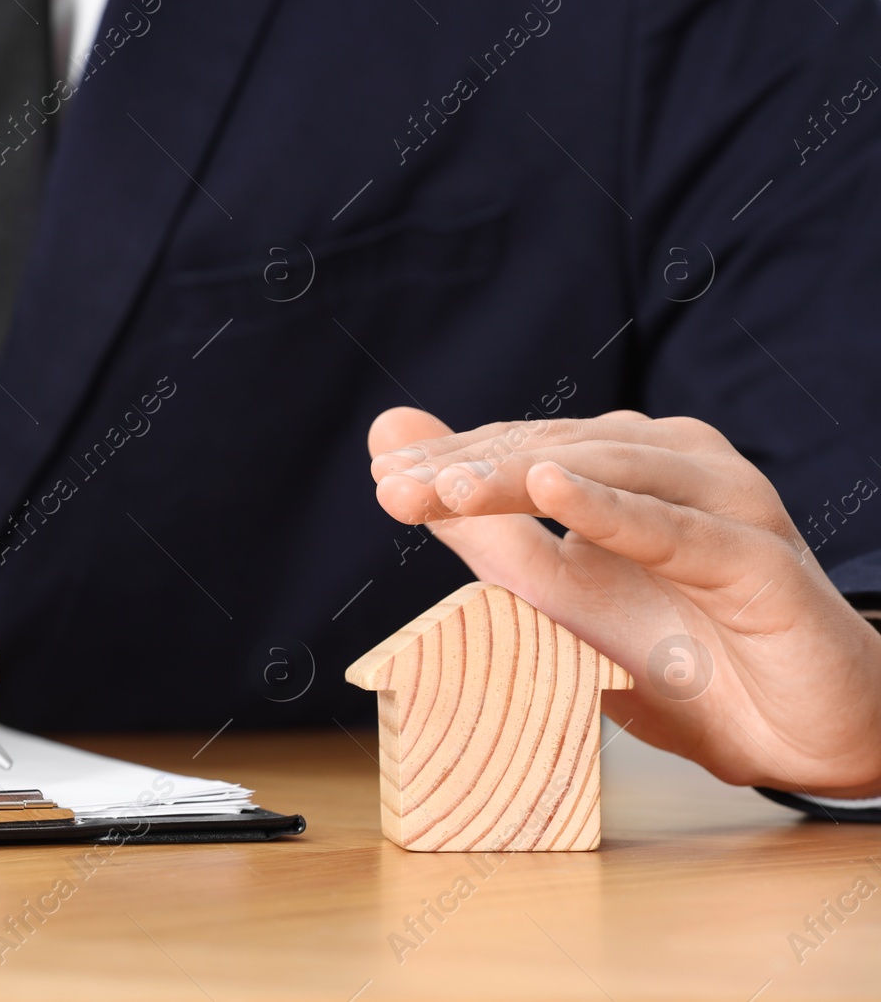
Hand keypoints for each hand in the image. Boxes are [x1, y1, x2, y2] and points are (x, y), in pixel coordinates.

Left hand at [368, 407, 880, 798]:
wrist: (797, 735)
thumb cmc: (678, 658)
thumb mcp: (556, 598)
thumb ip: (478, 526)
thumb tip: (390, 444)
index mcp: (627, 466)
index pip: (523, 449)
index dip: (452, 464)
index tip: (383, 482)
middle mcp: (676, 467)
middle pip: (557, 450)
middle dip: (470, 470)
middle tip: (396, 489)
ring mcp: (724, 506)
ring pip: (610, 473)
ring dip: (523, 477)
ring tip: (452, 489)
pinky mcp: (759, 562)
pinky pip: (678, 529)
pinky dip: (613, 507)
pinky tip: (553, 488)